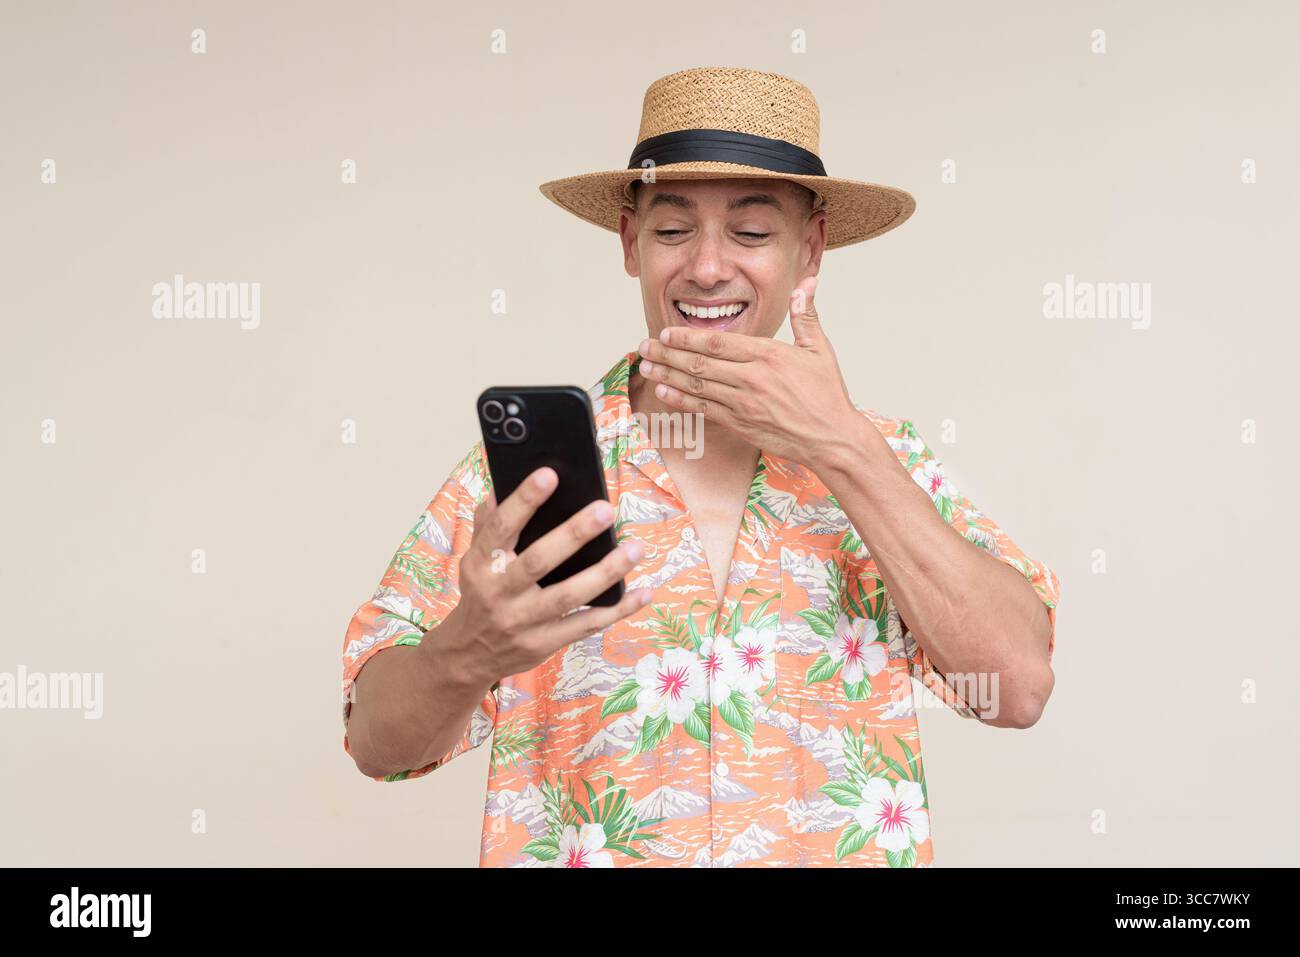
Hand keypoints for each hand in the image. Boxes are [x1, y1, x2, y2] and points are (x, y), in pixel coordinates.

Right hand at [443, 466, 652, 684]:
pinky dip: (617, 610)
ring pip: (569, 596)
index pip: (501, 527)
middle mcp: (500, 592)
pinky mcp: (544, 643)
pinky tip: (643, 593)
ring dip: (606, 572)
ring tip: (635, 549)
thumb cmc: (482, 592)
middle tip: (605, 510)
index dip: (523, 501)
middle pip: (539, 561)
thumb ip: (488, 523)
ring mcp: (523, 621)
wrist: (471, 652)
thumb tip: (501, 486)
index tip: (549, 474)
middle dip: (574, 534)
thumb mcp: (474, 557)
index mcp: (482, 563)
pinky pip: (586, 625)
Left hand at [636, 276, 860, 468]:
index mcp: (767, 355)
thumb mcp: (819, 349)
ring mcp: (743, 403)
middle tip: (645, 346)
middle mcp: (751, 378)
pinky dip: (681, 400)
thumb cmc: (827, 394)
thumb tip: (808, 283)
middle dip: (667, 353)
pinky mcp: (741, 424)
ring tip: (645, 366)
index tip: (667, 332)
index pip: (718, 342)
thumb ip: (806, 315)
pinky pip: (704, 410)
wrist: (832, 438)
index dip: (687, 337)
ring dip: (667, 375)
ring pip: (696, 386)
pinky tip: (664, 392)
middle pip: (699, 363)